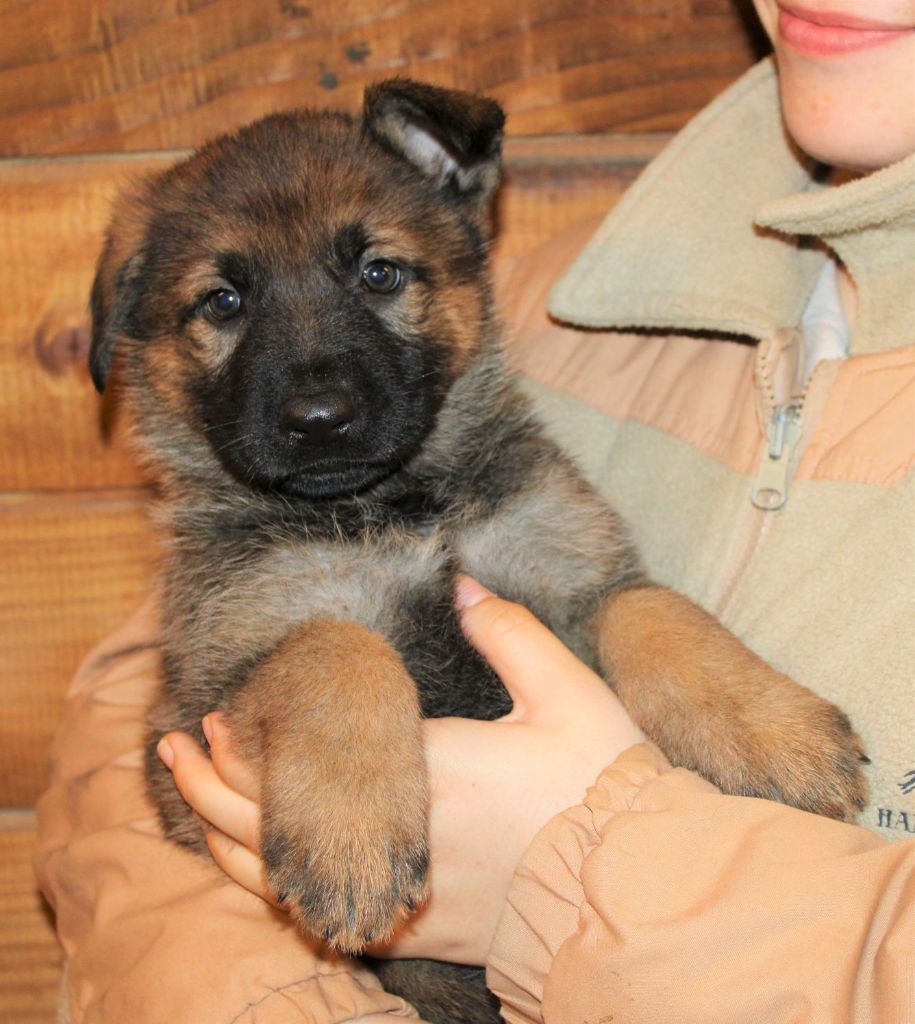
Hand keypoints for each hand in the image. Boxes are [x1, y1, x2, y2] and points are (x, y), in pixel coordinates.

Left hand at [158, 578, 644, 964]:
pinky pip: (318, 922)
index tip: (215, 715)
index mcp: (426, 771)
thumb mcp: (568, 692)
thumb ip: (509, 632)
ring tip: (191, 807)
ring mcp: (397, 892)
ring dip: (223, 841)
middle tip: (173, 751)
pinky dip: (273, 893)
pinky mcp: (412, 933)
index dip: (247, 743)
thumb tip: (463, 586)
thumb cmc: (600, 787)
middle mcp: (395, 836)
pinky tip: (255, 874)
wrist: (631, 891)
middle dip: (208, 785)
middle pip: (268, 823)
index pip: (306, 763)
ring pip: (280, 880)